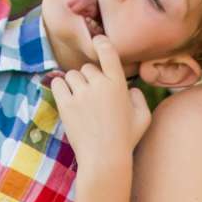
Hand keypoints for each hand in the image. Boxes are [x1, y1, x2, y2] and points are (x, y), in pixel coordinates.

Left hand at [51, 35, 152, 171]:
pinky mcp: (66, 105)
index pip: (107, 51)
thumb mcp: (144, 118)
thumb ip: (139, 98)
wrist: (105, 160)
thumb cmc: (126, 140)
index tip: (97, 41)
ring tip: (81, 101)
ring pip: (72, 75)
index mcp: (118, 84)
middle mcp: (99, 85)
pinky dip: (61, 87)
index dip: (101, 43)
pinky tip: (67, 98)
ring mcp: (81, 94)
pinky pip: (58, 83)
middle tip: (93, 97)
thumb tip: (130, 88)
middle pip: (88, 68)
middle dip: (89, 78)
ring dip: (75, 84)